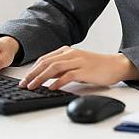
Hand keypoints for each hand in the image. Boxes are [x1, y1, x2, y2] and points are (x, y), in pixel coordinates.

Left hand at [18, 46, 138, 90]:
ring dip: (41, 77)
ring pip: (54, 67)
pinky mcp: (85, 70)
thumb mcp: (76, 64)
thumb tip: (46, 77)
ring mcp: (78, 61)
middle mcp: (71, 54)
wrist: (115, 65)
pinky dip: (58, 81)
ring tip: (33, 86)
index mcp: (67, 51)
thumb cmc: (95, 66)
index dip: (32, 69)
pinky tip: (52, 87)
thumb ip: (62, 68)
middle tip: (24, 84)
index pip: (45, 59)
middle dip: (33, 74)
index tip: (24, 79)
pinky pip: (68, 75)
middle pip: (47, 62)